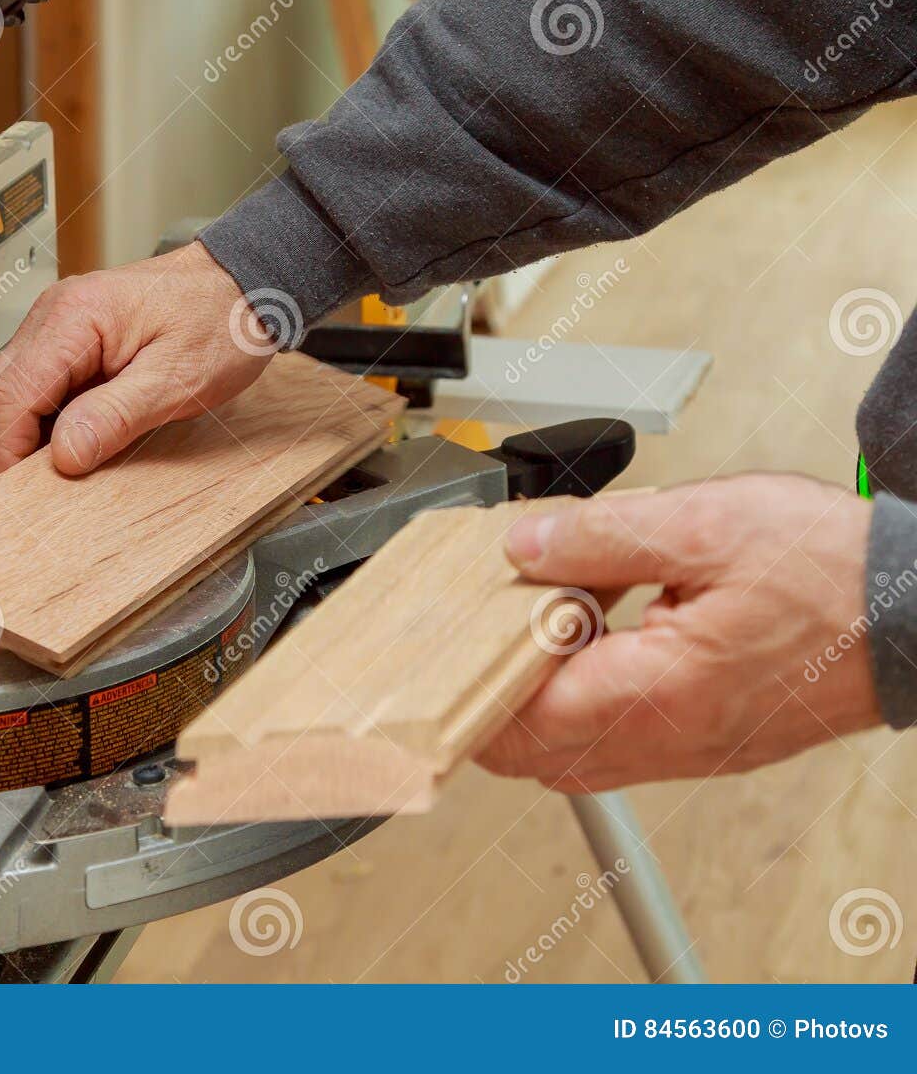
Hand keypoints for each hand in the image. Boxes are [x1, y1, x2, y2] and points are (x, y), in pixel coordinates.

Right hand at [0, 241, 274, 475]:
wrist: (245, 284)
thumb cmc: (221, 321)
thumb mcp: (176, 381)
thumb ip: (114, 417)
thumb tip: (64, 455)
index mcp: (74, 318)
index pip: (10, 394)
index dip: (8, 450)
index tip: (22, 494)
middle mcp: (53, 314)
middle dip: (12, 443)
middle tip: (48, 484)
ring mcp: (56, 324)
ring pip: (9, 391)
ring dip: (30, 432)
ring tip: (76, 455)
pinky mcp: (68, 338)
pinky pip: (37, 385)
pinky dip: (49, 417)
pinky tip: (83, 432)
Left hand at [476, 474, 881, 791]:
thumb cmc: (836, 572)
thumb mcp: (705, 524)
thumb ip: (601, 537)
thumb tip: (525, 546)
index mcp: (660, 694)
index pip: (522, 725)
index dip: (470, 691)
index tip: (447, 650)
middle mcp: (672, 740)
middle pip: (537, 756)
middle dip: (492, 703)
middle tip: (478, 637)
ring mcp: (693, 750)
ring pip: (575, 758)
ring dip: (537, 706)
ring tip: (535, 629)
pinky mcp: (712, 742)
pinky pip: (620, 746)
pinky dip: (584, 706)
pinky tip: (592, 639)